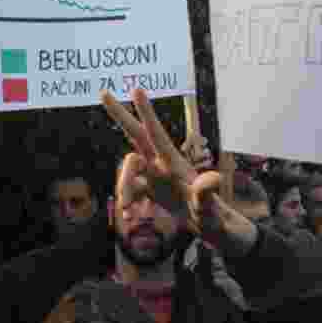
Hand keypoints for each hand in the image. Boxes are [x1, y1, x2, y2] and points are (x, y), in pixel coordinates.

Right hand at [102, 90, 255, 254]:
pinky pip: (130, 191)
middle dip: (121, 115)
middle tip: (104, 92)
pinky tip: (131, 218)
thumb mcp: (212, 210)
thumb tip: (210, 178)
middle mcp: (163, 165)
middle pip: (136, 136)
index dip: (146, 113)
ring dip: (123, 189)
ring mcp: (156, 177)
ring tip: (128, 213)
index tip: (136, 89)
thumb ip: (207, 195)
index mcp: (175, 164)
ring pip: (128, 172)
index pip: (157, 134)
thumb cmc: (218, 220)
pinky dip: (127, 203)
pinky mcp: (153, 191)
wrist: (218, 233)